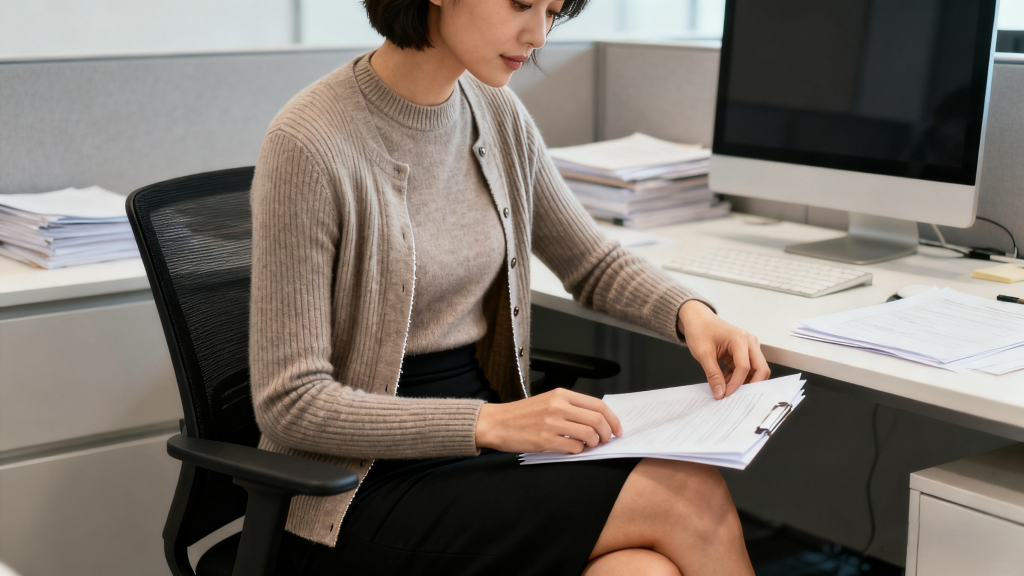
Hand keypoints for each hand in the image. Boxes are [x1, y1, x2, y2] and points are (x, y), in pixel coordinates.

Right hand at [475, 388, 623, 453]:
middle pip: (597, 420)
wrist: (497, 423)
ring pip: (589, 434)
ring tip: (587, 446)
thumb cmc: (522, 415)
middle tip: (605, 441)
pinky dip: (578, 450)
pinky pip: (574, 447)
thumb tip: (598, 421)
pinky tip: (571, 449)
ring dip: (593, 444)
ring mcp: (552, 423)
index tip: (617, 430)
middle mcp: (559, 406)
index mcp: (561, 394)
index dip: (613, 419)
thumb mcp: (548, 402)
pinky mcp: (545, 439)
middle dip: (607, 434)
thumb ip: (571, 408)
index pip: (598, 405)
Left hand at [677, 300, 769, 399]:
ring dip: (743, 381)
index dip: (736, 383)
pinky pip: (747, 368)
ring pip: (756, 369)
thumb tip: (720, 393)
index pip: (745, 367)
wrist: (697, 318)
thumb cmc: (700, 330)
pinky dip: (738, 376)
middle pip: (760, 368)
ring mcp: (749, 346)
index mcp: (740, 339)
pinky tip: (724, 379)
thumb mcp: (703, 354)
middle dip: (750, 384)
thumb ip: (713, 375)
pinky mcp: (745, 351)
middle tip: (735, 395)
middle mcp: (749, 342)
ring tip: (725, 386)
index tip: (725, 394)